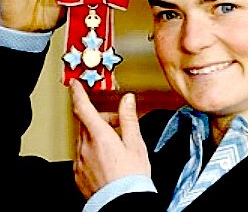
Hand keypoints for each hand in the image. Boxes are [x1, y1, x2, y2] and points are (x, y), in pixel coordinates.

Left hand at [69, 79, 150, 198]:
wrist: (122, 203)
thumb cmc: (131, 175)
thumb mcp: (135, 143)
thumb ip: (129, 118)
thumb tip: (127, 100)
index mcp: (99, 136)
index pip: (83, 107)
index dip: (77, 93)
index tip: (75, 84)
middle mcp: (85, 146)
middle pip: (87, 122)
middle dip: (100, 118)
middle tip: (117, 125)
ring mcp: (79, 160)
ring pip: (84, 137)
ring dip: (96, 134)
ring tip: (114, 145)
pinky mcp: (78, 173)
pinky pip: (82, 153)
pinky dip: (92, 149)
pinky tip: (106, 159)